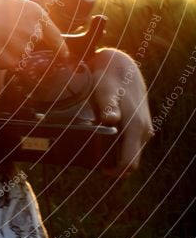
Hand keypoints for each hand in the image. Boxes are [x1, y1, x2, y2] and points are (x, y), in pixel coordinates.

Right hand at [0, 0, 68, 70]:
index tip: (63, 54)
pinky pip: (5, 65)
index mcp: (33, 12)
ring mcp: (23, 47)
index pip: (53, 34)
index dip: (59, 45)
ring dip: (5, 53)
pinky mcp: (10, 62)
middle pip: (30, 45)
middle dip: (18, 44)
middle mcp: (33, 30)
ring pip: (17, 57)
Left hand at [89, 48, 153, 173]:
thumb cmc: (109, 78)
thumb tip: (110, 119)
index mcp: (135, 127)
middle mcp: (143, 130)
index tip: (100, 170)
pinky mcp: (140, 124)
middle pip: (132, 161)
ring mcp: (143, 127)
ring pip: (132, 152)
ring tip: (96, 153)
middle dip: (116, 168)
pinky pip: (132, 143)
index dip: (115, 172)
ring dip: (118, 157)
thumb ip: (107, 105)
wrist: (121, 65)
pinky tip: (104, 142)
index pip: (129, 163)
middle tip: (94, 164)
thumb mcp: (104, 90)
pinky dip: (121, 148)